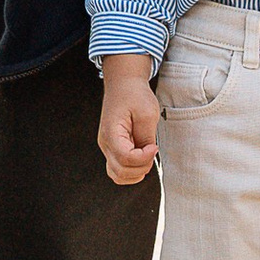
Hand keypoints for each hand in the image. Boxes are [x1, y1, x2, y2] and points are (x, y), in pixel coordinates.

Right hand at [98, 57, 159, 185]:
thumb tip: (147, 155)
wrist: (123, 84)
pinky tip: (141, 159)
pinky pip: (118, 169)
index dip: (144, 158)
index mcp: (111, 133)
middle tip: (152, 150)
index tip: (154, 146)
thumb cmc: (134, 94)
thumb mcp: (147, 112)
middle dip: (141, 167)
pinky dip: (131, 171)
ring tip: (146, 156)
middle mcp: (105, 143)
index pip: (126, 159)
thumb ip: (146, 137)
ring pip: (117, 175)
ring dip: (135, 173)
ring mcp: (107, 147)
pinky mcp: (113, 148)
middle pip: (121, 171)